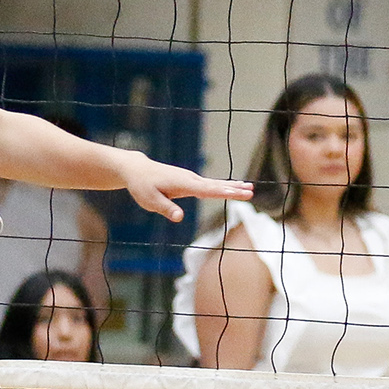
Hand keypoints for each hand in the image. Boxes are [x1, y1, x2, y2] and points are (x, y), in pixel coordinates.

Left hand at [117, 151, 252, 222]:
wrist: (137, 169)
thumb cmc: (142, 186)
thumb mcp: (150, 201)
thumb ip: (166, 209)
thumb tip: (180, 218)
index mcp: (183, 184)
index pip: (208, 190)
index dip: (224, 192)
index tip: (240, 192)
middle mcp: (190, 179)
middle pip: (216, 185)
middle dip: (234, 189)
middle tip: (251, 191)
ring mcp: (190, 178)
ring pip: (215, 183)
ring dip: (232, 186)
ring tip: (249, 188)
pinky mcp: (189, 180)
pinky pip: (209, 184)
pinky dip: (223, 185)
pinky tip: (231, 187)